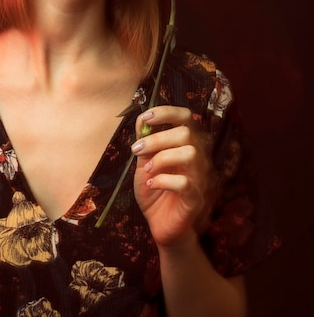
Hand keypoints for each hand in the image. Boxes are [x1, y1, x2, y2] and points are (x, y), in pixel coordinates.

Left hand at [132, 105, 210, 246]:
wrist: (159, 223)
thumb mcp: (144, 160)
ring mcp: (199, 178)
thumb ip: (144, 140)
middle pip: (186, 133)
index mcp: (186, 144)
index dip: (167, 112)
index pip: (186, 117)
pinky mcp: (195, 199)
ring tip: (148, 169)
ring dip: (162, 158)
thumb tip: (141, 117)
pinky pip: (185, 183)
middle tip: (136, 150)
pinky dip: (164, 181)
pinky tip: (153, 185)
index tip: (145, 118)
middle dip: (157, 138)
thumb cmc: (155, 188)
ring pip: (190, 154)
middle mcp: (198, 157)